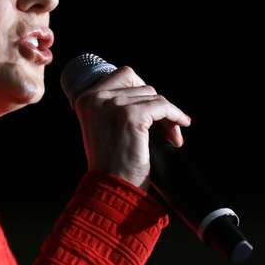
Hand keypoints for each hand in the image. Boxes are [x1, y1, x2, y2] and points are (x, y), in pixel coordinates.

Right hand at [72, 65, 191, 189]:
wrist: (110, 189)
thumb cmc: (111, 165)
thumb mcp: (103, 127)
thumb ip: (114, 106)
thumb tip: (148, 92)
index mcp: (85, 98)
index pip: (123, 75)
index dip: (143, 91)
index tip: (154, 111)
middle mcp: (96, 97)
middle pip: (142, 86)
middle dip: (157, 106)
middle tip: (164, 128)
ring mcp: (113, 104)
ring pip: (154, 96)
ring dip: (167, 116)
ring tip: (169, 137)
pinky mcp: (131, 115)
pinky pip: (163, 106)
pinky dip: (175, 117)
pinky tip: (179, 131)